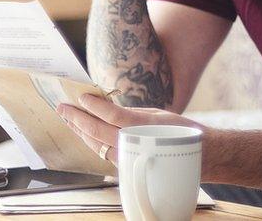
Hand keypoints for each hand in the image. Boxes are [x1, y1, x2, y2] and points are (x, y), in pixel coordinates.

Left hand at [56, 94, 204, 165]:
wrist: (200, 157)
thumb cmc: (181, 131)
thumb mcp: (157, 114)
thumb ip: (131, 112)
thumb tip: (108, 108)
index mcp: (140, 127)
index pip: (109, 114)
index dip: (93, 105)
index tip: (81, 96)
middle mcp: (131, 143)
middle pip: (95, 131)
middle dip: (76, 118)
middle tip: (62, 108)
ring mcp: (127, 157)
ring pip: (96, 145)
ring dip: (80, 132)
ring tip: (68, 120)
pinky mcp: (127, 166)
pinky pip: (104, 154)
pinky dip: (92, 143)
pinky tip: (84, 135)